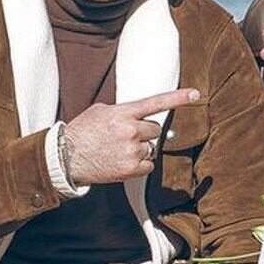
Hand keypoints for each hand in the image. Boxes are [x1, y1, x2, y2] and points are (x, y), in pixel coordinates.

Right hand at [63, 88, 199, 184]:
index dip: (178, 98)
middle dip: (143, 132)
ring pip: (151, 147)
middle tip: (124, 136)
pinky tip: (122, 160)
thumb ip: (124, 111)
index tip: (196, 94)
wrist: (67, 157)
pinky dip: (139, 164)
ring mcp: (132, 150)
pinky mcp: (131, 169)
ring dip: (139, 148)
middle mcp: (130, 130)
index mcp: (123, 113)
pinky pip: (148, 164)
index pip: (155, 102)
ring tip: (118, 149)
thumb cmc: (83, 131)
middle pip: (155, 129)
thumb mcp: (101, 111)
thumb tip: (143, 116)